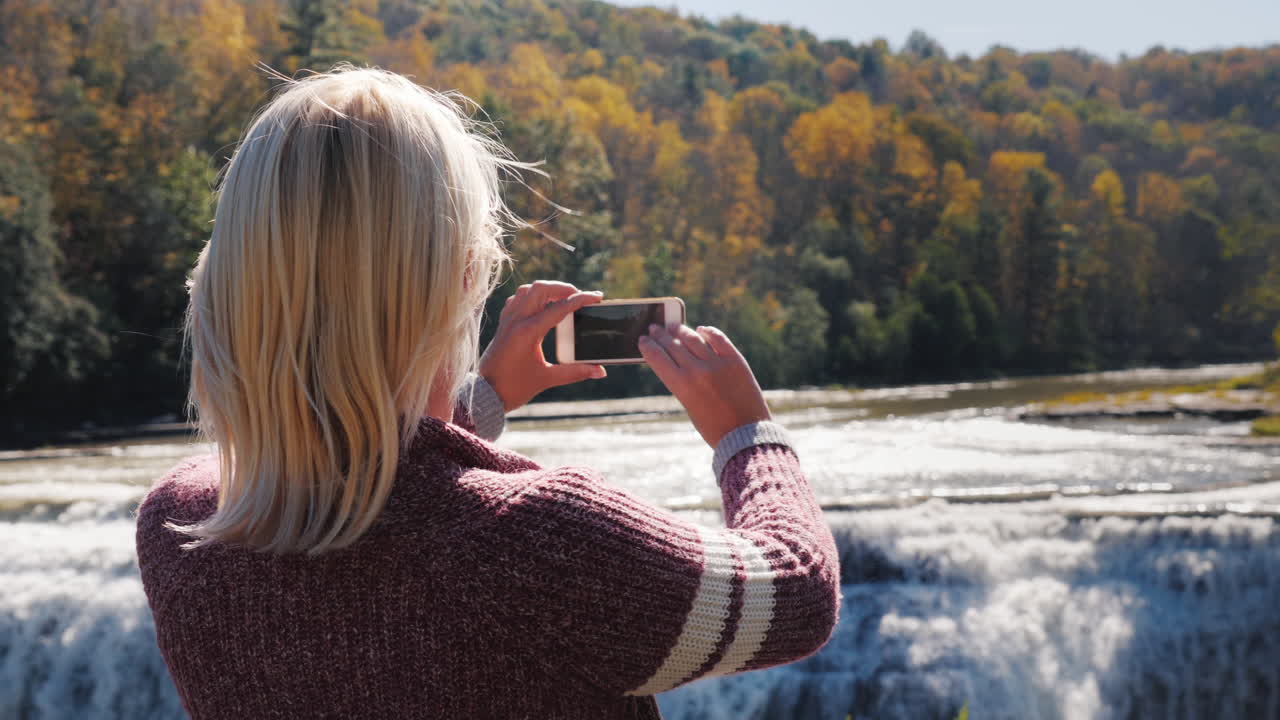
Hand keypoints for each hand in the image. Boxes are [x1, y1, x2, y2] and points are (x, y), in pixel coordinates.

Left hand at [479, 281, 606, 411]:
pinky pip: (517, 300)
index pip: (560, 307)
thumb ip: (576, 372)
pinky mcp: (503, 324)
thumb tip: (601, 371)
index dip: (581, 299)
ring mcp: (508, 320)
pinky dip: (531, 296)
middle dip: (563, 288)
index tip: (597, 297)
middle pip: (541, 289)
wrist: (485, 395)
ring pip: (528, 290)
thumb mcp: (547, 379)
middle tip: (579, 296)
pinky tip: (540, 306)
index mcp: (528, 332)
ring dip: (547, 289)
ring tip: (562, 298)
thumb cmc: (514, 388)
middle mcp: (516, 320)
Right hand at [638, 324, 771, 447]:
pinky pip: (718, 338)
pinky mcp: (736, 360)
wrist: (746, 436)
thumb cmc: (714, 427)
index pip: (657, 357)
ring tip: (674, 326)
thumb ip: (681, 383)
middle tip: (655, 327)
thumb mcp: (689, 406)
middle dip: (661, 334)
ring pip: (693, 338)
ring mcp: (717, 363)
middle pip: (673, 344)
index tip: (643, 339)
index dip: (647, 346)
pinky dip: (708, 332)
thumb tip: (676, 358)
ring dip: (680, 330)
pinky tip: (701, 330)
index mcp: (681, 386)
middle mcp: (697, 370)